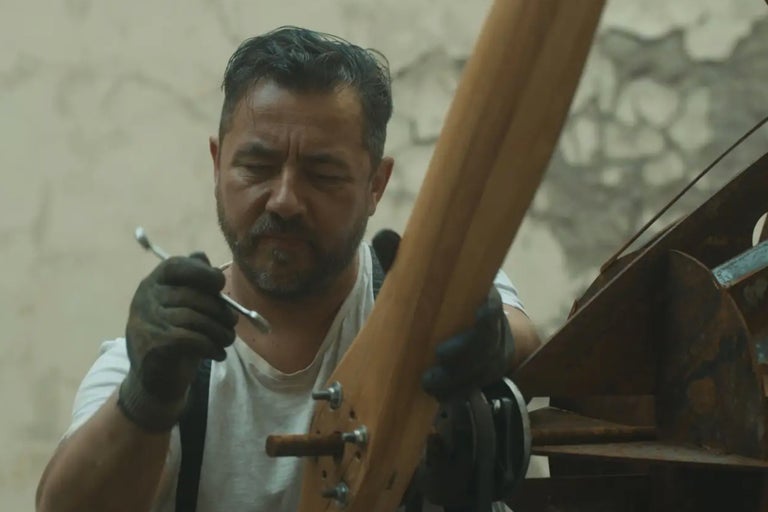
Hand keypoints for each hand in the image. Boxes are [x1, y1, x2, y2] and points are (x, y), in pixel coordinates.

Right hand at [118, 252, 237, 430]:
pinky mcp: (155, 344)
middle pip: (193, 295)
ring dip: (220, 331)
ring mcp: (147, 322)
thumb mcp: (183, 308)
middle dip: (220, 310)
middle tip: (232, 323)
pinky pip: (194, 339)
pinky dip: (212, 347)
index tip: (219, 284)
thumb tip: (203, 257)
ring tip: (227, 340)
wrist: (154, 382)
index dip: (202, 272)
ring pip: (196, 319)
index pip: (176, 266)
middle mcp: (145, 299)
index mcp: (153, 284)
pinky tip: (218, 353)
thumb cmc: (175, 339)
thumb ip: (192, 284)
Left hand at [371, 230, 513, 402]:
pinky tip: (433, 397)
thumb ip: (404, 259)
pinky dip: (453, 394)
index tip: (478, 311)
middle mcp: (490, 332)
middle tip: (440, 356)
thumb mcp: (424, 279)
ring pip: (479, 373)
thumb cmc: (440, 299)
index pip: (493, 308)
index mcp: (481, 303)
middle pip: (487, 346)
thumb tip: (384, 236)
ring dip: (456, 380)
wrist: (465, 327)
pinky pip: (471, 390)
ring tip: (429, 383)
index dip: (489, 312)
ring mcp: (487, 358)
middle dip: (466, 353)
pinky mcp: (478, 379)